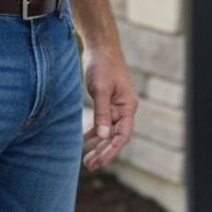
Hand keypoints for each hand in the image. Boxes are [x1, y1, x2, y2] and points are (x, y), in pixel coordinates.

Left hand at [80, 42, 136, 170]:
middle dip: (104, 152)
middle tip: (89, 166)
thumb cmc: (102, 65)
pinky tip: (83, 140)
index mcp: (128, 106)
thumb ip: (102, 113)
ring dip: (98, 145)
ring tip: (86, 160)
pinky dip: (93, 132)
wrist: (100, 46)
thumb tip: (102, 137)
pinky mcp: (106, 101)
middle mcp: (124, 108)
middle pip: (116, 137)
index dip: (111, 150)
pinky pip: (102, 122)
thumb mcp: (100, 90)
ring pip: (108, 132)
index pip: (123, 136)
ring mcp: (116, 106)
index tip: (98, 161)